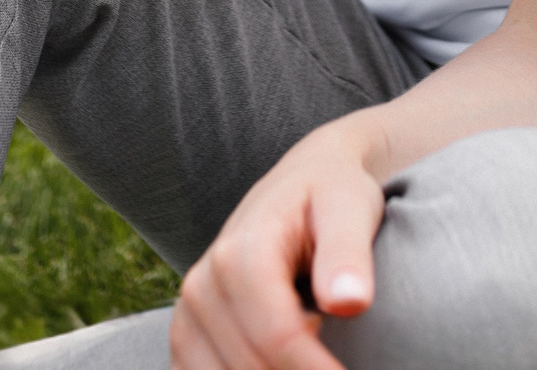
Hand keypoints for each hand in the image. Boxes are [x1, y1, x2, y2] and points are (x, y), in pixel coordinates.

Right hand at [173, 124, 384, 369]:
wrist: (297, 184)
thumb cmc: (329, 195)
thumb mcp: (348, 207)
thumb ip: (347, 253)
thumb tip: (350, 302)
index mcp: (240, 255)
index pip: (278, 337)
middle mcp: (202, 287)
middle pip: (252, 367)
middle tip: (343, 366)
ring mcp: (188, 315)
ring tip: (316, 357)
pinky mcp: (187, 337)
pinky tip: (284, 364)